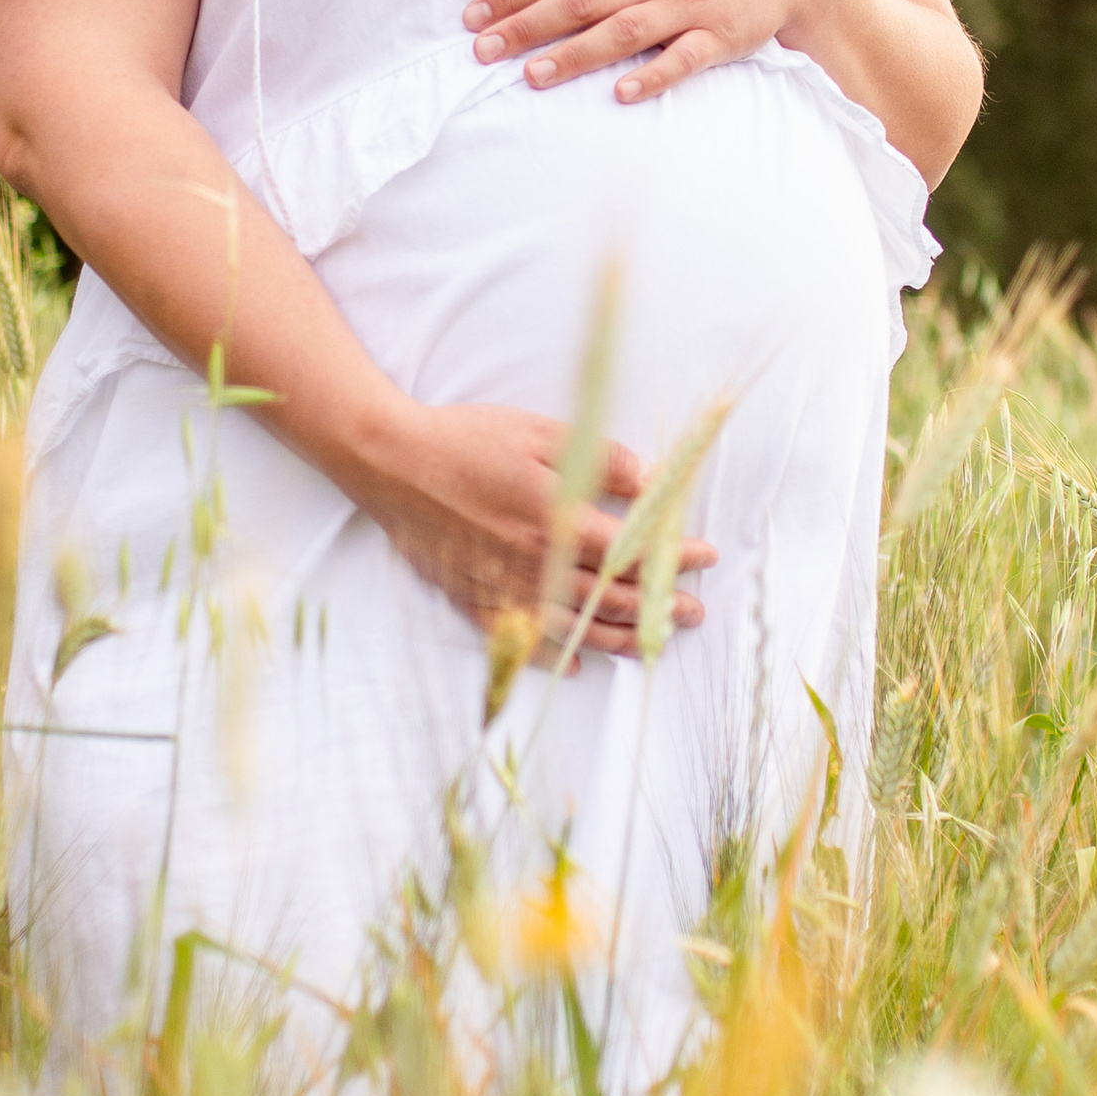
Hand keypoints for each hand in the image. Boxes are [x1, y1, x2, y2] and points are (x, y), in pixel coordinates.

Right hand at [351, 399, 715, 662]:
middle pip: (612, 598)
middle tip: (692, 613)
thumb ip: (597, 459)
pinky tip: (579, 663)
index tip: (705, 558)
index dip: (674, 557)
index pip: (632, 552)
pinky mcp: (476, 600)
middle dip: (659, 607)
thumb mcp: (538, 432)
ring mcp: (506, 589)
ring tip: (653, 644)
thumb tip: (647, 481)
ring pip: (576, 628)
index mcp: (557, 521)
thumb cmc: (465, 440)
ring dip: (621, 638)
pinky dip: (557, 655)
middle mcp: (537, 565)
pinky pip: (525, 641)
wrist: (392, 463)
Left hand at [463, 0, 831, 104]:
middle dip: (528, 25)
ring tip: (534, 76)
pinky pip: (684, 57)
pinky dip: (654, 74)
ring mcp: (687, 4)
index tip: (472, 18)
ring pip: (624, 29)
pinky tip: (622, 93)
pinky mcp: (720, 35)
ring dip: (578, 53)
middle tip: (483, 52)